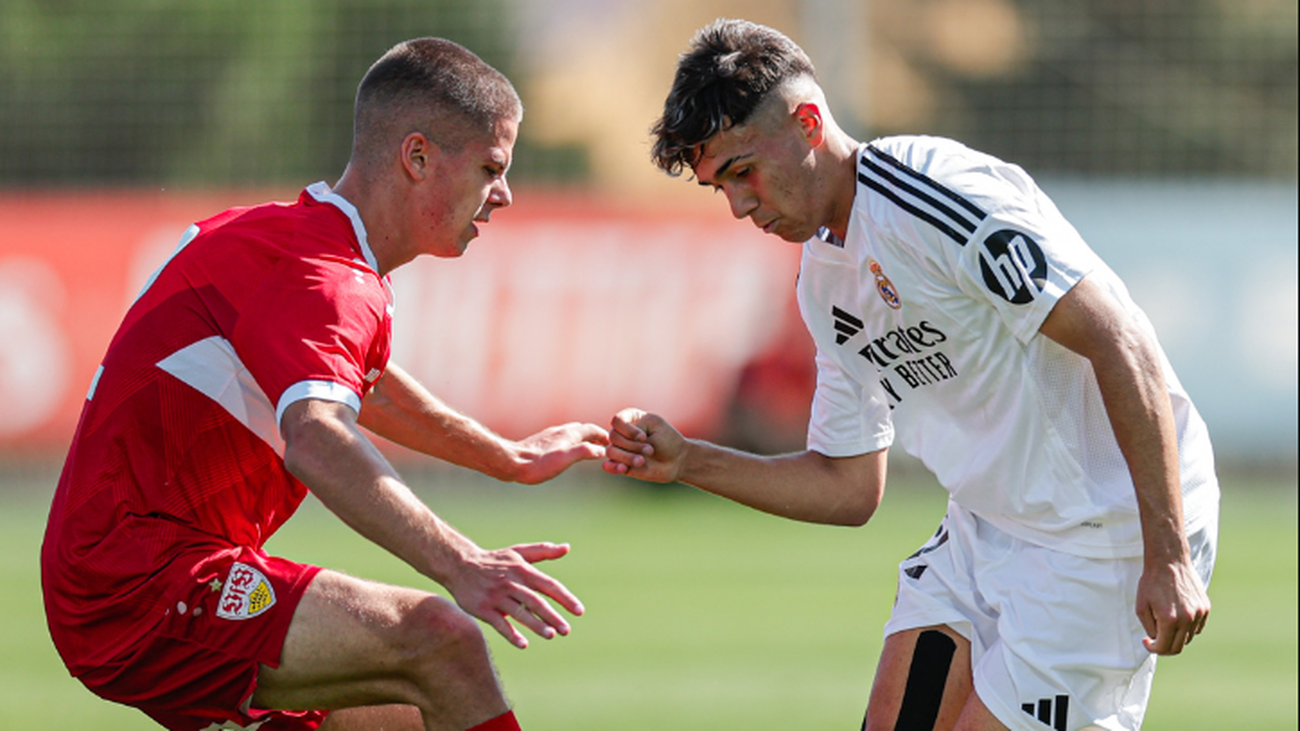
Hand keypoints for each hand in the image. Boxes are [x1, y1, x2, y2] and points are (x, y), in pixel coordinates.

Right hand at [446, 542, 584, 648]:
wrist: (460, 565)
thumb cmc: (495, 560)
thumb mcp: (518, 552)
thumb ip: (543, 551)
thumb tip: (567, 548)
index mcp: (522, 570)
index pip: (548, 584)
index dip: (564, 598)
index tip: (579, 611)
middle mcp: (511, 583)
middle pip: (535, 601)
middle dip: (552, 615)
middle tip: (566, 630)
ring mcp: (496, 596)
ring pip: (519, 612)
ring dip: (536, 624)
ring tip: (551, 635)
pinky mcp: (483, 608)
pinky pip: (499, 623)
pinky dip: (511, 634)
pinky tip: (523, 644)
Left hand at [510, 422, 608, 483]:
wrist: (511, 462)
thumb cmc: (539, 464)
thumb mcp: (566, 459)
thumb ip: (585, 451)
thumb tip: (601, 450)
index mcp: (569, 434)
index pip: (592, 429)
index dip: (603, 435)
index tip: (611, 442)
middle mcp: (560, 431)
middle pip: (582, 429)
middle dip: (594, 435)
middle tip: (602, 445)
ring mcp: (550, 435)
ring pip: (571, 433)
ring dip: (582, 438)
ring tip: (586, 448)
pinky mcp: (541, 442)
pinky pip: (561, 438)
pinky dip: (570, 442)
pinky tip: (565, 451)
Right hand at [601, 408, 686, 482]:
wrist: (677, 461)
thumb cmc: (668, 440)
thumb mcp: (655, 424)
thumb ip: (636, 425)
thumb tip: (617, 440)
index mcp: (630, 419)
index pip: (616, 421)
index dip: (627, 430)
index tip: (644, 436)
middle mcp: (623, 434)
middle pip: (613, 437)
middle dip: (632, 445)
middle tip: (650, 450)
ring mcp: (621, 449)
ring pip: (611, 451)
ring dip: (627, 457)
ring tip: (642, 461)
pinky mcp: (621, 465)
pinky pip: (607, 466)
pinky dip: (613, 467)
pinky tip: (624, 469)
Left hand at [1136, 557, 1210, 654]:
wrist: (1169, 561)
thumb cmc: (1151, 582)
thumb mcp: (1141, 606)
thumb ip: (1149, 628)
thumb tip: (1156, 640)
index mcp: (1169, 620)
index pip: (1164, 648)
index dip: (1153, 649)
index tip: (1147, 642)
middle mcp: (1187, 619)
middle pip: (1178, 647)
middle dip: (1165, 646)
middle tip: (1156, 639)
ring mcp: (1199, 613)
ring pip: (1188, 637)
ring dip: (1176, 636)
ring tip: (1165, 622)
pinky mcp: (1206, 607)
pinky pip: (1197, 627)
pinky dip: (1187, 627)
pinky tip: (1177, 616)